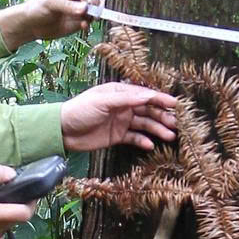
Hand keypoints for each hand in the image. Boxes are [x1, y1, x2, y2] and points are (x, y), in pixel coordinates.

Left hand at [0, 0, 94, 48]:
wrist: (32, 24)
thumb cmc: (37, 7)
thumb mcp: (51, 3)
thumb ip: (68, 6)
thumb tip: (85, 9)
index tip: (86, 8)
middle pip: (94, 0)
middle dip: (92, 9)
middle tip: (86, 16)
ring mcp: (81, 7)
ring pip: (96, 11)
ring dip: (91, 18)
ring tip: (82, 23)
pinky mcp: (81, 19)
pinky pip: (91, 21)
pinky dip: (89, 24)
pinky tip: (83, 26)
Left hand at [60, 81, 178, 152]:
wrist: (62, 131)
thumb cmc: (80, 110)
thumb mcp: (102, 101)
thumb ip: (125, 99)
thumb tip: (147, 95)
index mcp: (120, 93)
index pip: (144, 95)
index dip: (160, 99)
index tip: (175, 104)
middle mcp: (123, 106)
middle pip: (148, 110)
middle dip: (162, 116)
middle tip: (176, 124)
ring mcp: (121, 121)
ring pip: (144, 124)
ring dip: (157, 129)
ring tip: (169, 136)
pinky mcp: (117, 136)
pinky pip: (134, 137)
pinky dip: (143, 141)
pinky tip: (150, 145)